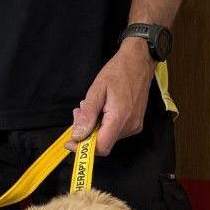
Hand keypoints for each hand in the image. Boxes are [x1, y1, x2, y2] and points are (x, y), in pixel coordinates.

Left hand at [69, 38, 153, 156]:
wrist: (138, 62)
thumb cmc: (118, 71)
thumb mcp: (97, 90)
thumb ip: (87, 114)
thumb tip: (78, 135)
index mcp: (120, 118)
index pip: (101, 147)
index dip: (83, 148)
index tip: (70, 141)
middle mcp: (130, 126)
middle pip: (102, 142)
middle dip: (86, 132)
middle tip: (80, 112)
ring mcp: (134, 126)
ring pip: (107, 137)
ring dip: (94, 126)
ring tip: (92, 105)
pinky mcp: (135, 123)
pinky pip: (115, 131)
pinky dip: (104, 123)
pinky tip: (102, 108)